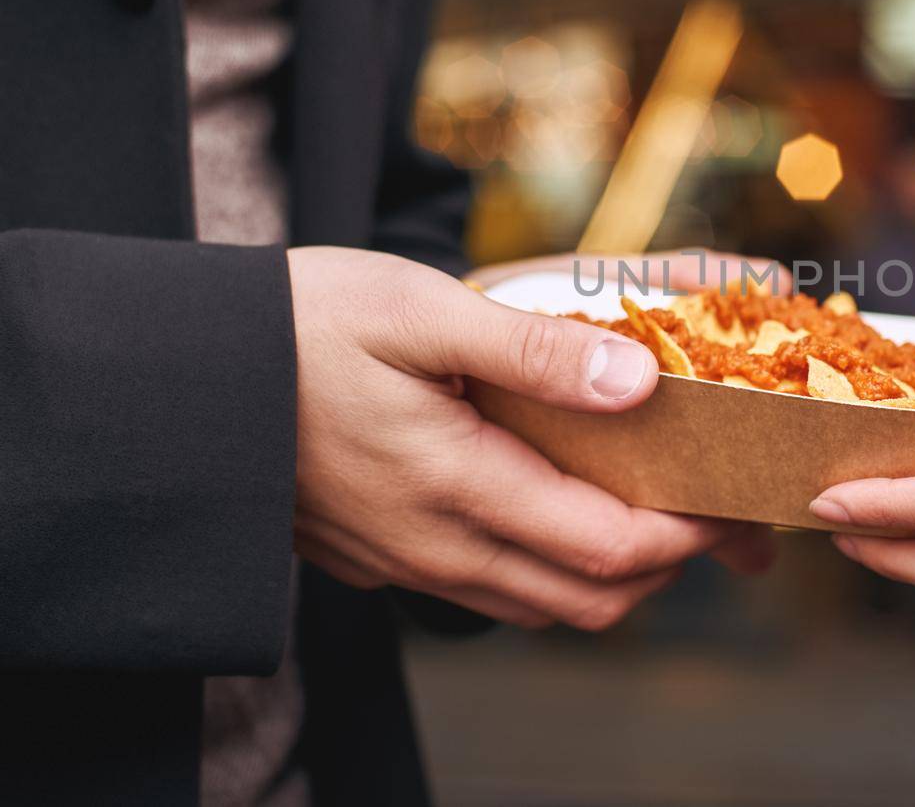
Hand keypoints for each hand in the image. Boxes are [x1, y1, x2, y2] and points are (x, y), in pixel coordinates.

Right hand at [289, 246, 773, 630]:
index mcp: (457, 487)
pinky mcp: (379, 557)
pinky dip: (549, 568)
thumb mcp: (420, 311)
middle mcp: (436, 547)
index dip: (686, 535)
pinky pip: (489, 589)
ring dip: (608, 572)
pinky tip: (561, 505)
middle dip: (664, 566)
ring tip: (650, 507)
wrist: (180, 371)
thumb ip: (534, 353)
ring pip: (540, 606)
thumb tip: (639, 385)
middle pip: (588, 600)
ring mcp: (405, 561)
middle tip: (710, 510)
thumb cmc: (302, 322)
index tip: (732, 500)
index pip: (608, 550)